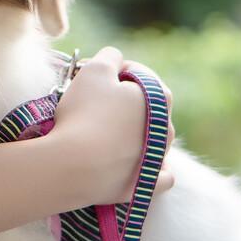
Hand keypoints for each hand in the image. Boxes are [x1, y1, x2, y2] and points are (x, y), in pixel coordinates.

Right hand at [48, 47, 175, 204]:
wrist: (73, 165)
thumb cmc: (83, 113)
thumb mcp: (94, 70)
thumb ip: (110, 56)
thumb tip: (116, 58)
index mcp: (159, 96)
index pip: (136, 73)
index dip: (111, 71)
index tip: (88, 78)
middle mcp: (167, 127)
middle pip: (144, 107)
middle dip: (122, 104)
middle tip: (91, 106)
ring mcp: (158, 158)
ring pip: (154, 140)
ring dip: (135, 134)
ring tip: (104, 135)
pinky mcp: (146, 184)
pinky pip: (159, 175)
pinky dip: (151, 169)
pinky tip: (138, 165)